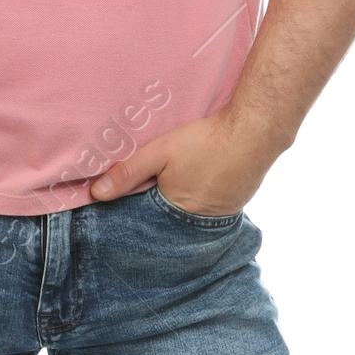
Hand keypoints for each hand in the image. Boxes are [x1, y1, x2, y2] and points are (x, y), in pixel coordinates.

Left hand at [88, 108, 278, 214]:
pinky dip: (200, 198)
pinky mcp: (235, 205)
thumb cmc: (206, 141)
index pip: (148, 222)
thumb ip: (128, 172)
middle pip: (169, 221)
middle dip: (158, 209)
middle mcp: (199, 223)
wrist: (256, 131)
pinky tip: (198, 181)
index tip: (130, 199)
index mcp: (177, 214)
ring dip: (181, 204)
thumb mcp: (160, 152)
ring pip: (189, 214)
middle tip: (154, 188)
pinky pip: (209, 208)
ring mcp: (220, 216)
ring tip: (176, 184)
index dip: (138, 210)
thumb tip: (97, 194)